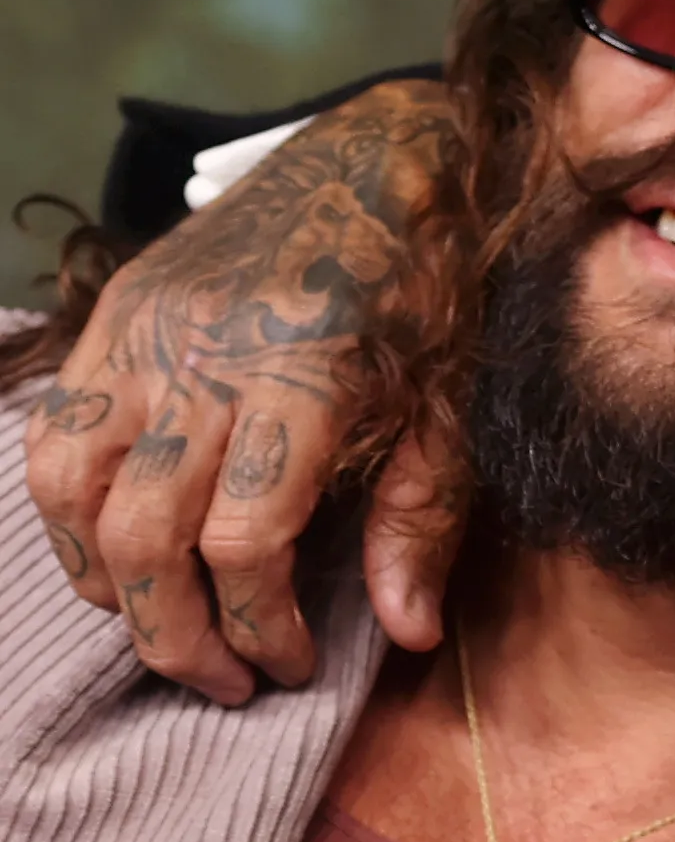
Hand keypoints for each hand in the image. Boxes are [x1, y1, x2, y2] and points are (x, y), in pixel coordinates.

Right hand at [25, 80, 471, 701]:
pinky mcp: (110, 317)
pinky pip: (54, 435)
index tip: (291, 666)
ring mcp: (142, 336)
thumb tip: (406, 634)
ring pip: (75, 492)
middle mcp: (202, 361)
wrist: (378, 158)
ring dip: (106, 581)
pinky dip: (68, 512)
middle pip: (145, 535)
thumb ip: (421, 518)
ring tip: (163, 627)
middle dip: (175, 632)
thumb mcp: (454, 402)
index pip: (243, 541)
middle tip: (220, 683)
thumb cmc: (430, 288)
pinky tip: (114, 553)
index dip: (259, 624)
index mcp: (300, 382)